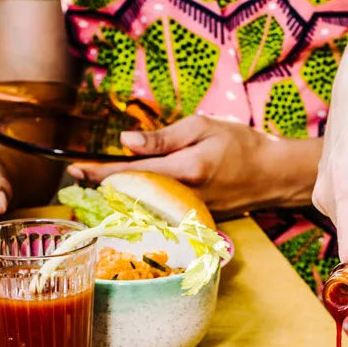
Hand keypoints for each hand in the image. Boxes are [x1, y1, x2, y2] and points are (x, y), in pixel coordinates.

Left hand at [70, 115, 311, 216]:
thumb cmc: (240, 144)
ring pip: (144, 208)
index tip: (74, 170)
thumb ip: (162, 137)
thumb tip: (125, 141)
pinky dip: (141, 205)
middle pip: (131, 197)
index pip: (131, 173)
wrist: (273, 175)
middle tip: (77, 177)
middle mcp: (183, 197)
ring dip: (119, 198)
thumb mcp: (201, 126)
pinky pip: (160, 214)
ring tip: (96, 186)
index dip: (99, 173)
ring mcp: (188, 213)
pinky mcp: (194, 220)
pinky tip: (128, 198)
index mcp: (184, 170)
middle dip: (103, 187)